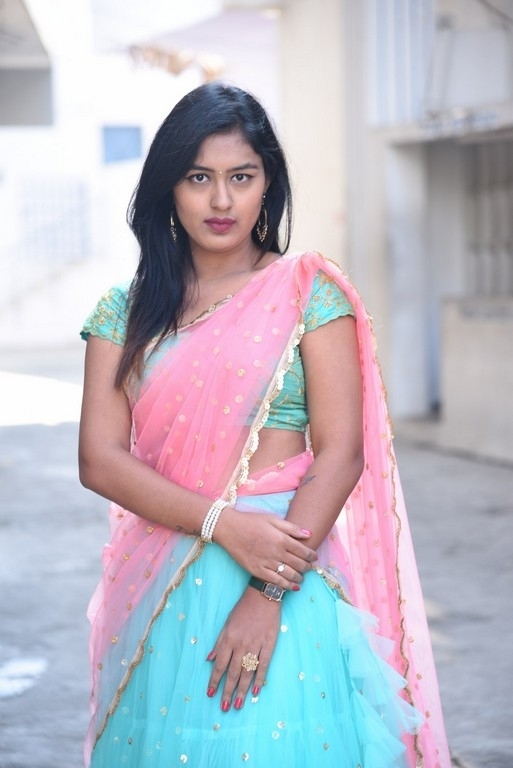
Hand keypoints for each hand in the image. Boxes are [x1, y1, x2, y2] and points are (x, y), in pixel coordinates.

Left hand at [206, 586, 280, 710]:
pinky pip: (264, 665)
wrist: (263, 596)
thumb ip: (219, 642)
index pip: (220, 665)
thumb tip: (209, 660)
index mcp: (228, 639)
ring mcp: (256, 645)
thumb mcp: (227, 623)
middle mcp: (241, 644)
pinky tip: (255, 690)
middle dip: (228, 691)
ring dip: (242, 690)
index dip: (214, 680)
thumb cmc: (243, 609)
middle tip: (224, 707)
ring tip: (238, 704)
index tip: (210, 693)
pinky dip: (259, 678)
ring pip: (247, 672)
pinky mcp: (269, 645)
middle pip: (233, 672)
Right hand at [214, 508, 316, 589]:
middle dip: (307, 567)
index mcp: (281, 538)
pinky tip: (292, 587)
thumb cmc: (251, 521)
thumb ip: (291, 528)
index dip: (312, 556)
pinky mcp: (257, 571)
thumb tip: (309, 534)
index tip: (314, 557)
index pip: (303, 551)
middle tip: (309, 568)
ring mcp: (267, 563)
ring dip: (299, 578)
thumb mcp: (272, 519)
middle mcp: (276, 552)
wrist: (229, 529)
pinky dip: (286, 586)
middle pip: (299, 564)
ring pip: (289, 575)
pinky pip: (276, 582)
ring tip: (301, 578)